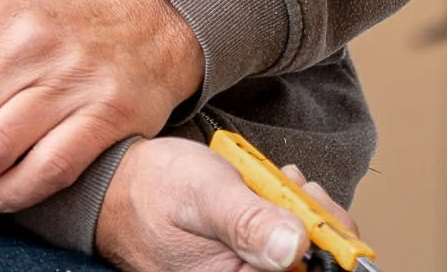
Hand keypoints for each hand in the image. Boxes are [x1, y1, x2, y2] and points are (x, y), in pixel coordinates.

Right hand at [95, 137, 355, 271]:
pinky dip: (283, 216)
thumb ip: (248, 222)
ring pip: (299, 254)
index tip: (315, 203)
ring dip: (300, 215)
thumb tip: (296, 246)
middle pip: (309, 266)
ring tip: (276, 184)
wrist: (117, 186)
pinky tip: (268, 195)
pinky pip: (279, 247)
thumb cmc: (152, 189)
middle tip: (294, 186)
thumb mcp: (203, 194)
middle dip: (315, 222)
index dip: (329, 242)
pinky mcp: (241, 263)